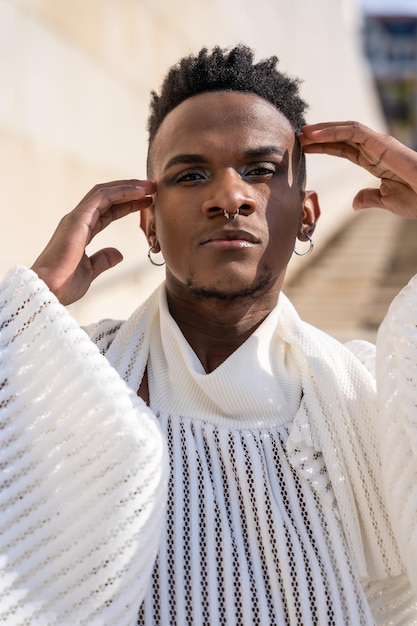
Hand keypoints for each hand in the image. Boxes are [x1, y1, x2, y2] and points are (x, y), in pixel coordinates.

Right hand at [31, 180, 154, 304]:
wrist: (48, 289)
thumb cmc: (63, 284)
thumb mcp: (90, 272)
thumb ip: (103, 260)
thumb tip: (118, 254)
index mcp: (80, 232)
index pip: (107, 212)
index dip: (127, 206)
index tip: (145, 202)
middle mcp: (78, 221)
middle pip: (107, 198)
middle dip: (129, 191)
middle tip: (151, 189)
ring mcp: (76, 218)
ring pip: (104, 193)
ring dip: (128, 187)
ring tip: (148, 186)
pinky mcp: (77, 219)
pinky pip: (101, 197)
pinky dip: (121, 191)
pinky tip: (138, 192)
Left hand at [299, 121, 416, 218]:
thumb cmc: (416, 199)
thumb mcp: (386, 201)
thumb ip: (369, 198)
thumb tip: (354, 202)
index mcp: (374, 160)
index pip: (344, 149)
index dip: (324, 147)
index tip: (305, 148)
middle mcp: (375, 148)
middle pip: (342, 137)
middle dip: (319, 136)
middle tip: (297, 138)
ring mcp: (379, 143)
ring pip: (345, 129)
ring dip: (322, 130)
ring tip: (303, 133)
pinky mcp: (382, 142)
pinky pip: (353, 131)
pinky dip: (333, 131)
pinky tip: (315, 136)